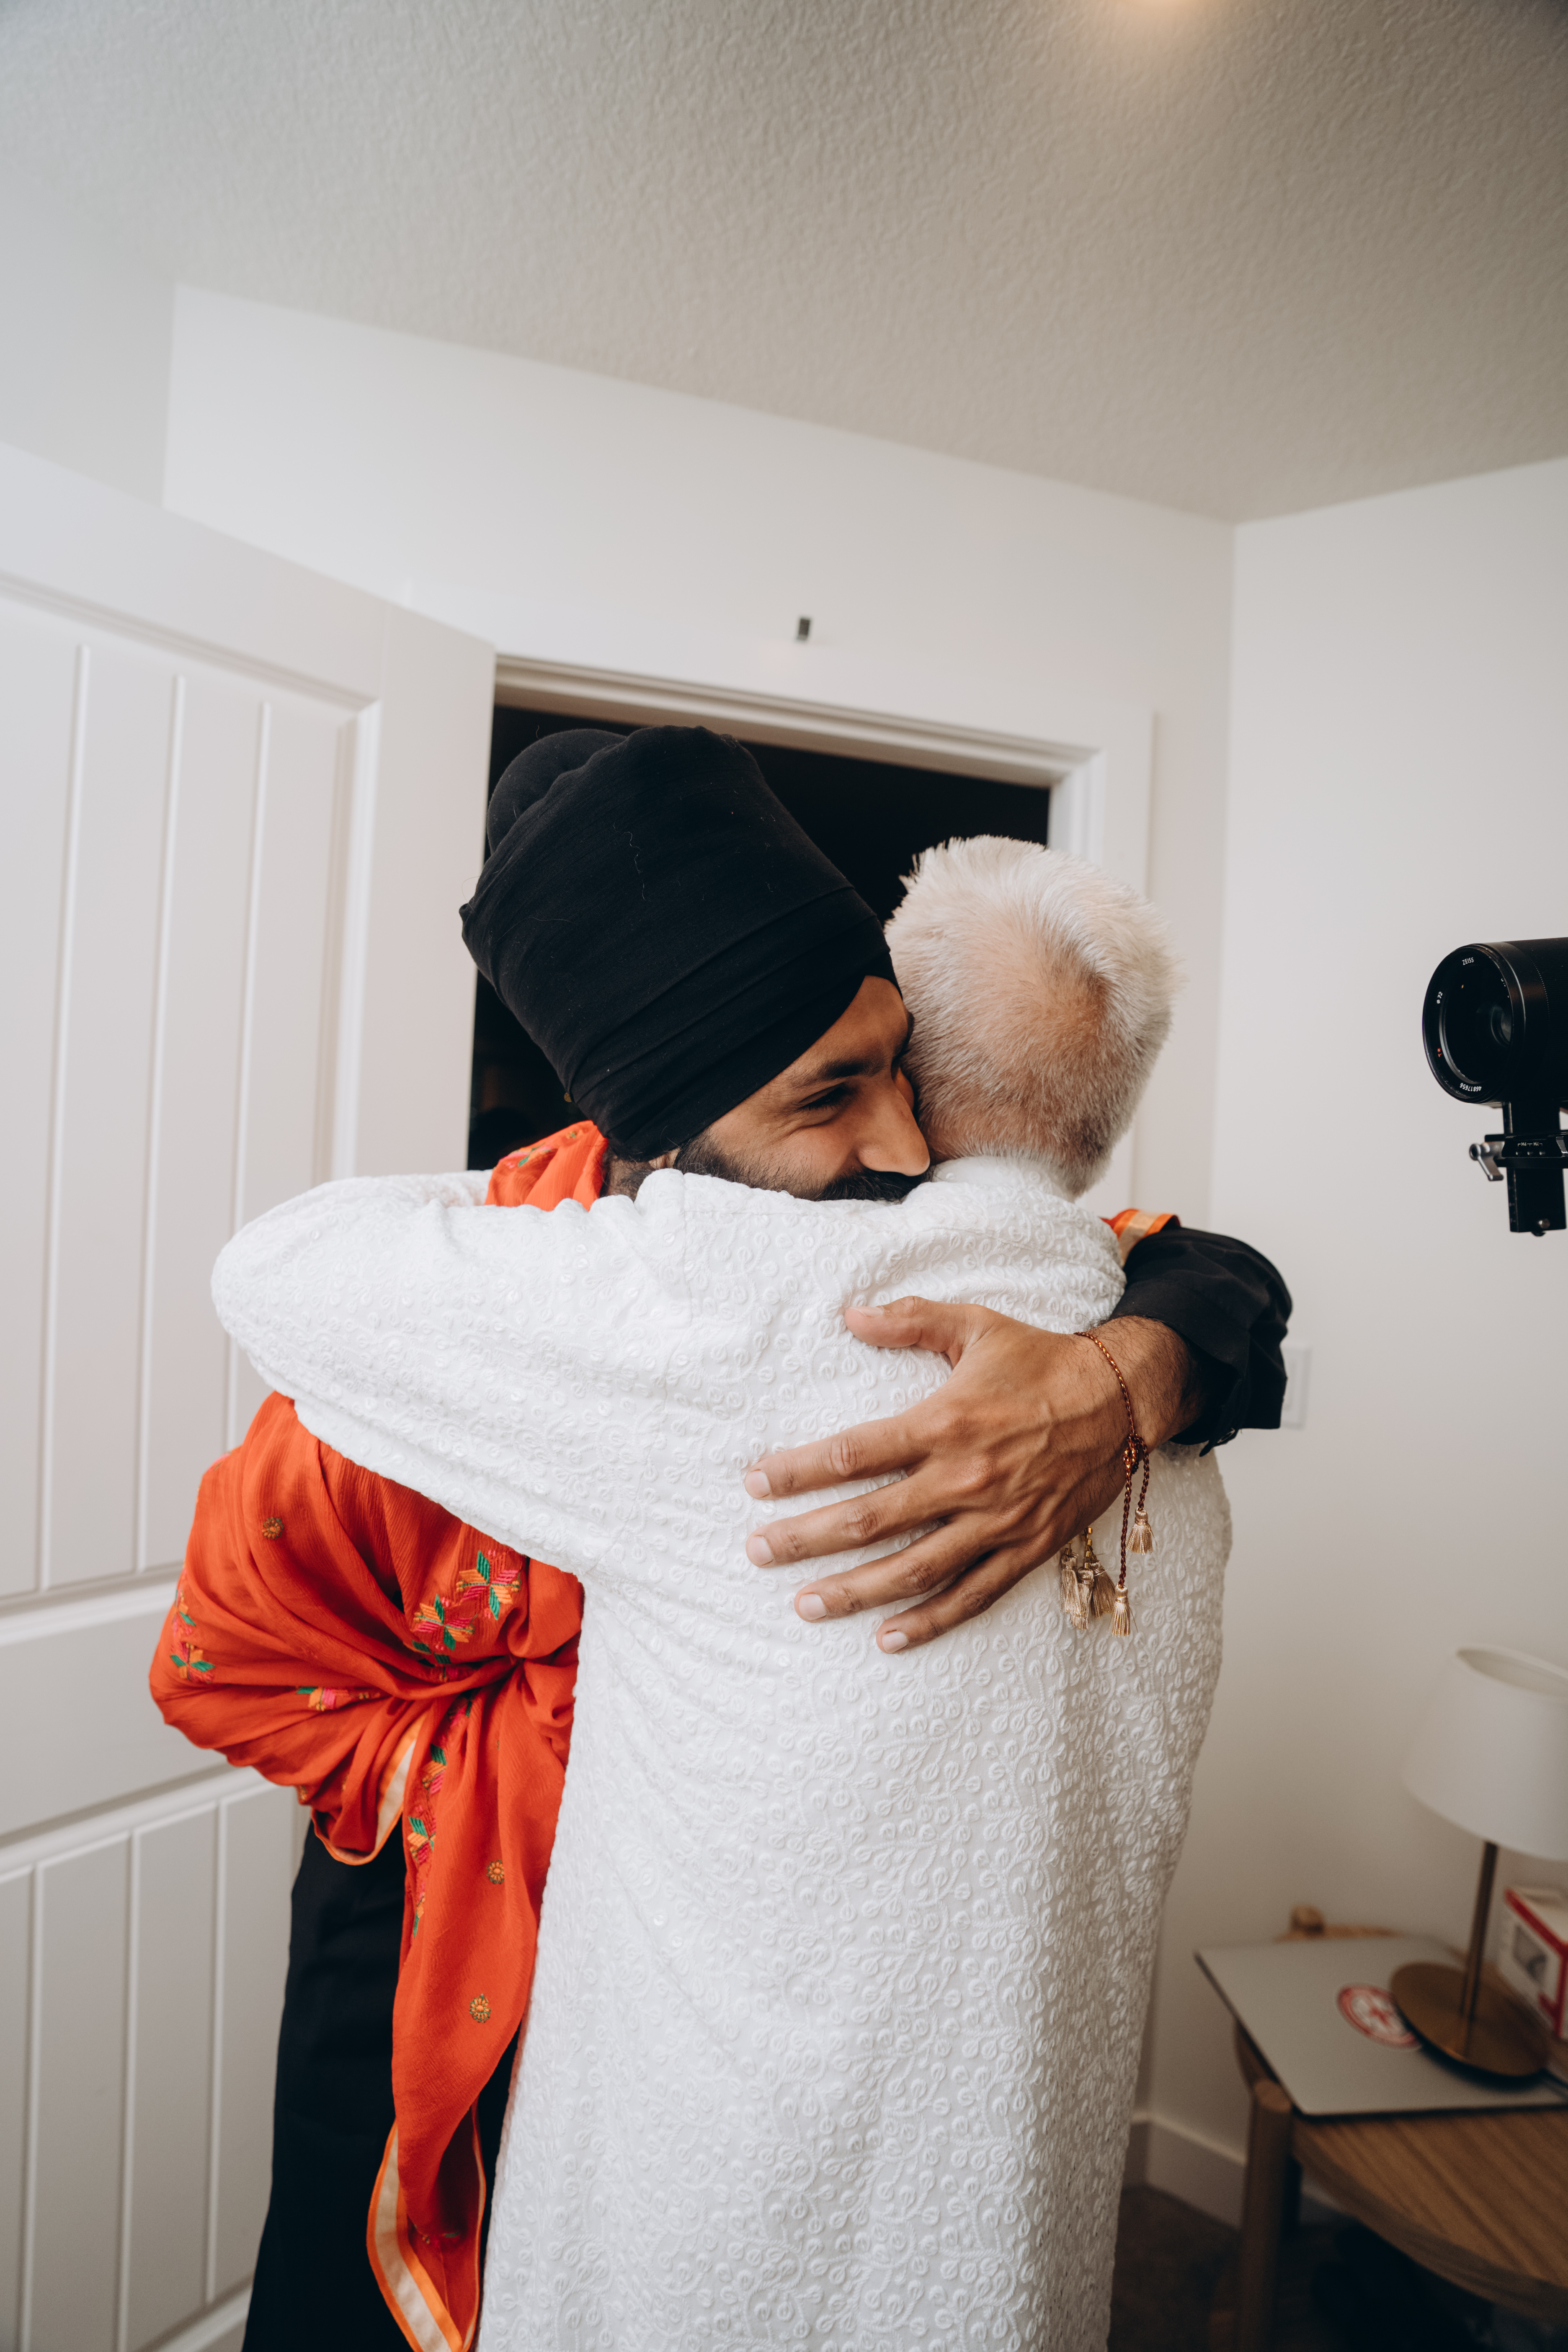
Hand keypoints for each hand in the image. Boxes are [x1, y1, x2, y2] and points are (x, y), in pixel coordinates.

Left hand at [743, 1304, 1197, 1651]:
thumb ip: (910, 1319)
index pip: (853, 1453)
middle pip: (869, 1519)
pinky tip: (888, 1638)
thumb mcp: (976, 1326)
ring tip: (805, 1605)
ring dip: (855, 1591)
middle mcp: (966, 1478)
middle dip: (806, 1539)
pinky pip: (972, 1594)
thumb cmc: (1043, 1359)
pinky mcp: (1026, 1547)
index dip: (797, 1471)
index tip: (755, 1483)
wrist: (1124, 1398)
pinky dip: (930, 1621)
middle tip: (758, 1552)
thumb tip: (849, 1313)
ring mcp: (997, 1520)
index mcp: (946, 1422)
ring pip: (913, 1568)